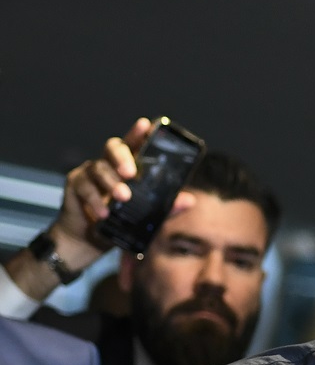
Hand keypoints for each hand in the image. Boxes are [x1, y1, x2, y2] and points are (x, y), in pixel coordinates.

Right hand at [2, 117, 195, 301]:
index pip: (133, 145)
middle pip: (113, 148)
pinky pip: (84, 187)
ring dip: (111, 183)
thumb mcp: (145, 215)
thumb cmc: (119, 221)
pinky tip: (103, 213)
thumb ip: (166, 207)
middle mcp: (108, 164)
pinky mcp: (75, 184)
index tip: (145, 124)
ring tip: (122, 197)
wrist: (89, 240)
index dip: (138, 133)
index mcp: (126, 166)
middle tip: (131, 173)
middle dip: (122, 157)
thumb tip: (189, 200)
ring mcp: (89, 172)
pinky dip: (95, 200)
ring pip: (99, 168)